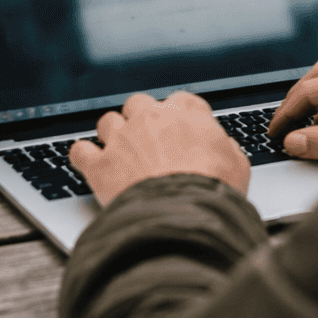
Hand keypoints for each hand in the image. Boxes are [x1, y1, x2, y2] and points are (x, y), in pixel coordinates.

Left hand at [69, 91, 250, 206]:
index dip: (180, 116)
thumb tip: (224, 148)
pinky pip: (80, 150)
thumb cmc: (213, 192)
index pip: (181, 101)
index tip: (181, 129)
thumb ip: (227, 149)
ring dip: (112, 135)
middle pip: (139, 104)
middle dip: (141, 119)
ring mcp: (123, 139)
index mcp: (187, 114)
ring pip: (108, 121)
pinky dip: (83, 156)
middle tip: (148, 141)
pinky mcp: (100, 164)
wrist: (183, 217)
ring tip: (117, 152)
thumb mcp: (237, 166)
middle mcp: (151, 118)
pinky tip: (88, 163)